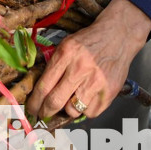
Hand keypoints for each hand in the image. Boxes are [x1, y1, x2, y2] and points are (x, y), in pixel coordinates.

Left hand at [26, 0, 150, 121]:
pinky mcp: (109, 92)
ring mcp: (96, 82)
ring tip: (71, 98)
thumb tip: (38, 91)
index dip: (34, 102)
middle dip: (45, 112)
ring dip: (68, 109)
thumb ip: (53, 65)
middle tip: (43, 114)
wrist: (119, 35)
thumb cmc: (90, 41)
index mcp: (66, 54)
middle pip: (55, 102)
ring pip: (73, 111)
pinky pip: (90, 112)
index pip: (44, 86)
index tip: (32, 108)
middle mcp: (80, 68)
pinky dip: (86, 108)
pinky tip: (87, 96)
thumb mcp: (67, 44)